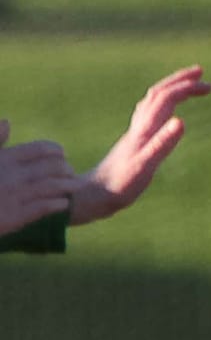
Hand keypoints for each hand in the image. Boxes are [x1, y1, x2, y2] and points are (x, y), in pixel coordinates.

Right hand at [0, 122, 82, 238]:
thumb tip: (7, 122)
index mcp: (3, 159)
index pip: (39, 149)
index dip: (55, 150)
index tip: (61, 154)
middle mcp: (11, 176)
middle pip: (52, 167)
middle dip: (65, 168)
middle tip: (70, 171)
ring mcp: (14, 197)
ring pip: (52, 187)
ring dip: (68, 185)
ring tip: (75, 186)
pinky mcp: (15, 218)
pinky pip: (44, 208)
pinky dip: (58, 204)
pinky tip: (63, 203)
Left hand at [69, 66, 210, 226]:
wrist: (93, 194)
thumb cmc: (120, 185)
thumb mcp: (145, 166)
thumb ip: (162, 143)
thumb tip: (182, 121)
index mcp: (145, 129)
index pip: (166, 98)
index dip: (186, 88)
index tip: (207, 85)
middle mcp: (139, 126)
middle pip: (158, 93)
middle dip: (179, 81)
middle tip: (201, 73)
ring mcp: (135, 133)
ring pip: (153, 101)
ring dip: (171, 89)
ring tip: (187, 86)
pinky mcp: (133, 142)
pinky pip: (149, 114)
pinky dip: (161, 105)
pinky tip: (164, 112)